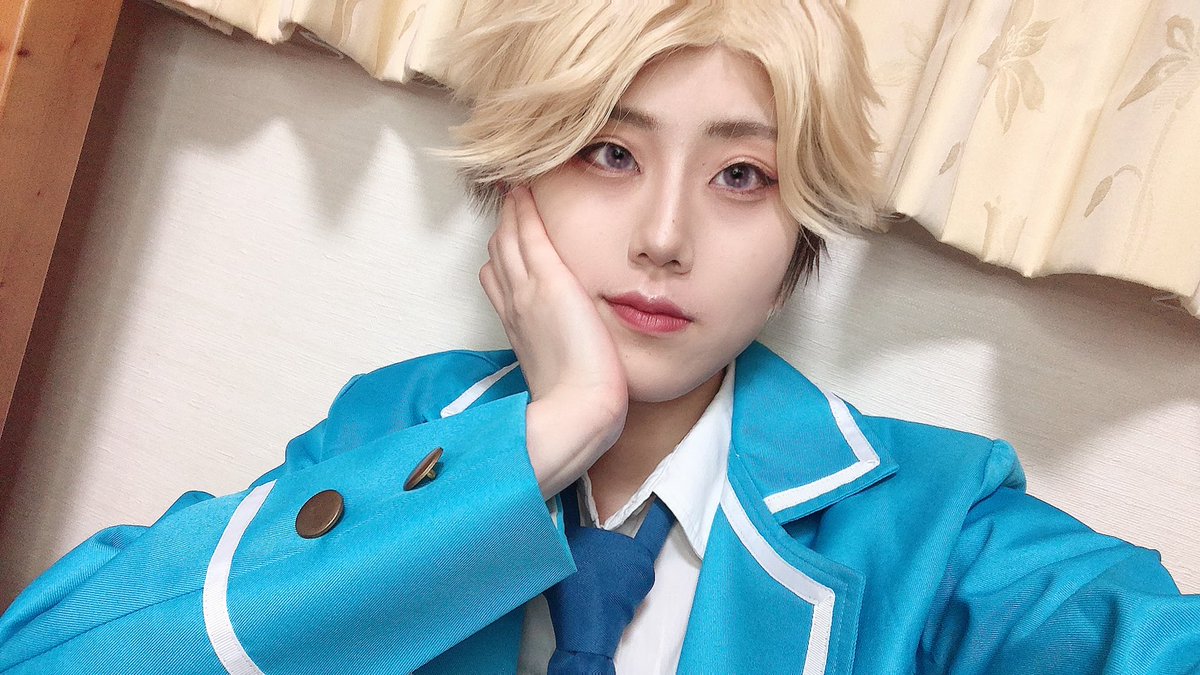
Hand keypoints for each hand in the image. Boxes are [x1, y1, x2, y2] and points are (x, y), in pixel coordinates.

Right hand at [479, 186, 627, 497]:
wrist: (580, 408)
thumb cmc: (578, 401)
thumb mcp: (560, 371)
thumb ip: (559, 351)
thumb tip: (566, 348)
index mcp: (518, 326)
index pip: (499, 279)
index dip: (501, 255)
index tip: (506, 236)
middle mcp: (515, 305)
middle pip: (499, 253)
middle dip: (503, 225)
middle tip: (509, 195)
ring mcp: (528, 291)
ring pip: (509, 238)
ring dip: (511, 210)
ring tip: (515, 185)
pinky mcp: (549, 281)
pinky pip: (529, 232)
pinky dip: (524, 208)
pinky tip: (524, 187)